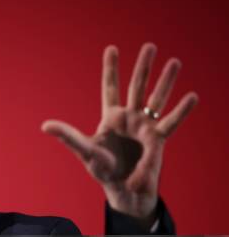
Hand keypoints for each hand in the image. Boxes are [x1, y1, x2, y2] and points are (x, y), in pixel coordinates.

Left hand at [42, 43, 197, 226]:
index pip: (110, 88)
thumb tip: (45, 125)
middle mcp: (130, 118)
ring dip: (165, 82)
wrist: (122, 190)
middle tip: (149, 46)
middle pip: (137, 87)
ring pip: (157, 99)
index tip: (112, 49)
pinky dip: (181, 111)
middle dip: (143, 67)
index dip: (111, 69)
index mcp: (110, 118)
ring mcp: (145, 127)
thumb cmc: (102, 170)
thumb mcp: (84, 150)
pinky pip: (171, 122)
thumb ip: (68, 136)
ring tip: (175, 62)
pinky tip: (191, 96)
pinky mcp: (157, 140)